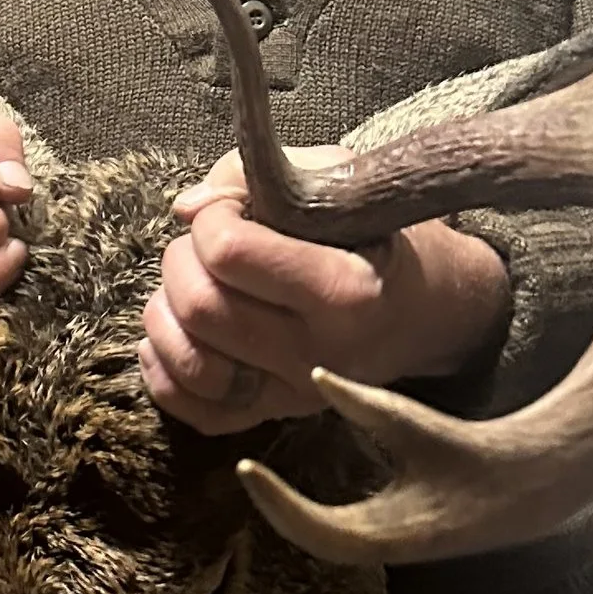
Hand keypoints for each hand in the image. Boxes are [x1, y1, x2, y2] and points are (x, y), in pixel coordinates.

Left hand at [138, 149, 510, 434]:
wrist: (428, 309)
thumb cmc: (374, 234)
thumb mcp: (335, 180)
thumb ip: (253, 178)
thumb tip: (185, 209)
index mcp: (345, 288)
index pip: (229, 252)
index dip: (211, 218)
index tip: (229, 209)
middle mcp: (322, 352)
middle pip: (202, 308)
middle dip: (181, 262)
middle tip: (202, 246)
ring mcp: (297, 393)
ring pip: (189, 362)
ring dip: (165, 316)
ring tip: (187, 287)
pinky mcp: (276, 415)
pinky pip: (196, 412)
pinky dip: (164, 373)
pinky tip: (173, 334)